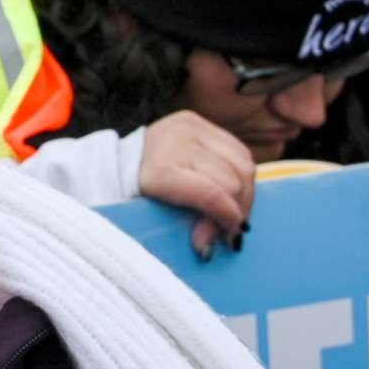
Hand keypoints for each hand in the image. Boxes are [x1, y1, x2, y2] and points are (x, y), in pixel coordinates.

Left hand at [138, 110, 257, 259]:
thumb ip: (192, 228)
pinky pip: (239, 149)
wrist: (124, 161)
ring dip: (245, 192)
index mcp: (161, 170)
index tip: (231, 235)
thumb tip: (209, 247)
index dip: (228, 216)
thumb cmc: (144, 194)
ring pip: (243, 163)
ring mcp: (190, 126)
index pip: (210, 194)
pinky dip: (241, 172)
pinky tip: (232, 187)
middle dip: (238, 209)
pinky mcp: (198, 120)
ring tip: (234, 208)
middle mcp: (177, 141)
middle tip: (231, 227)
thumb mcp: (163, 214)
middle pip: (233, 180)